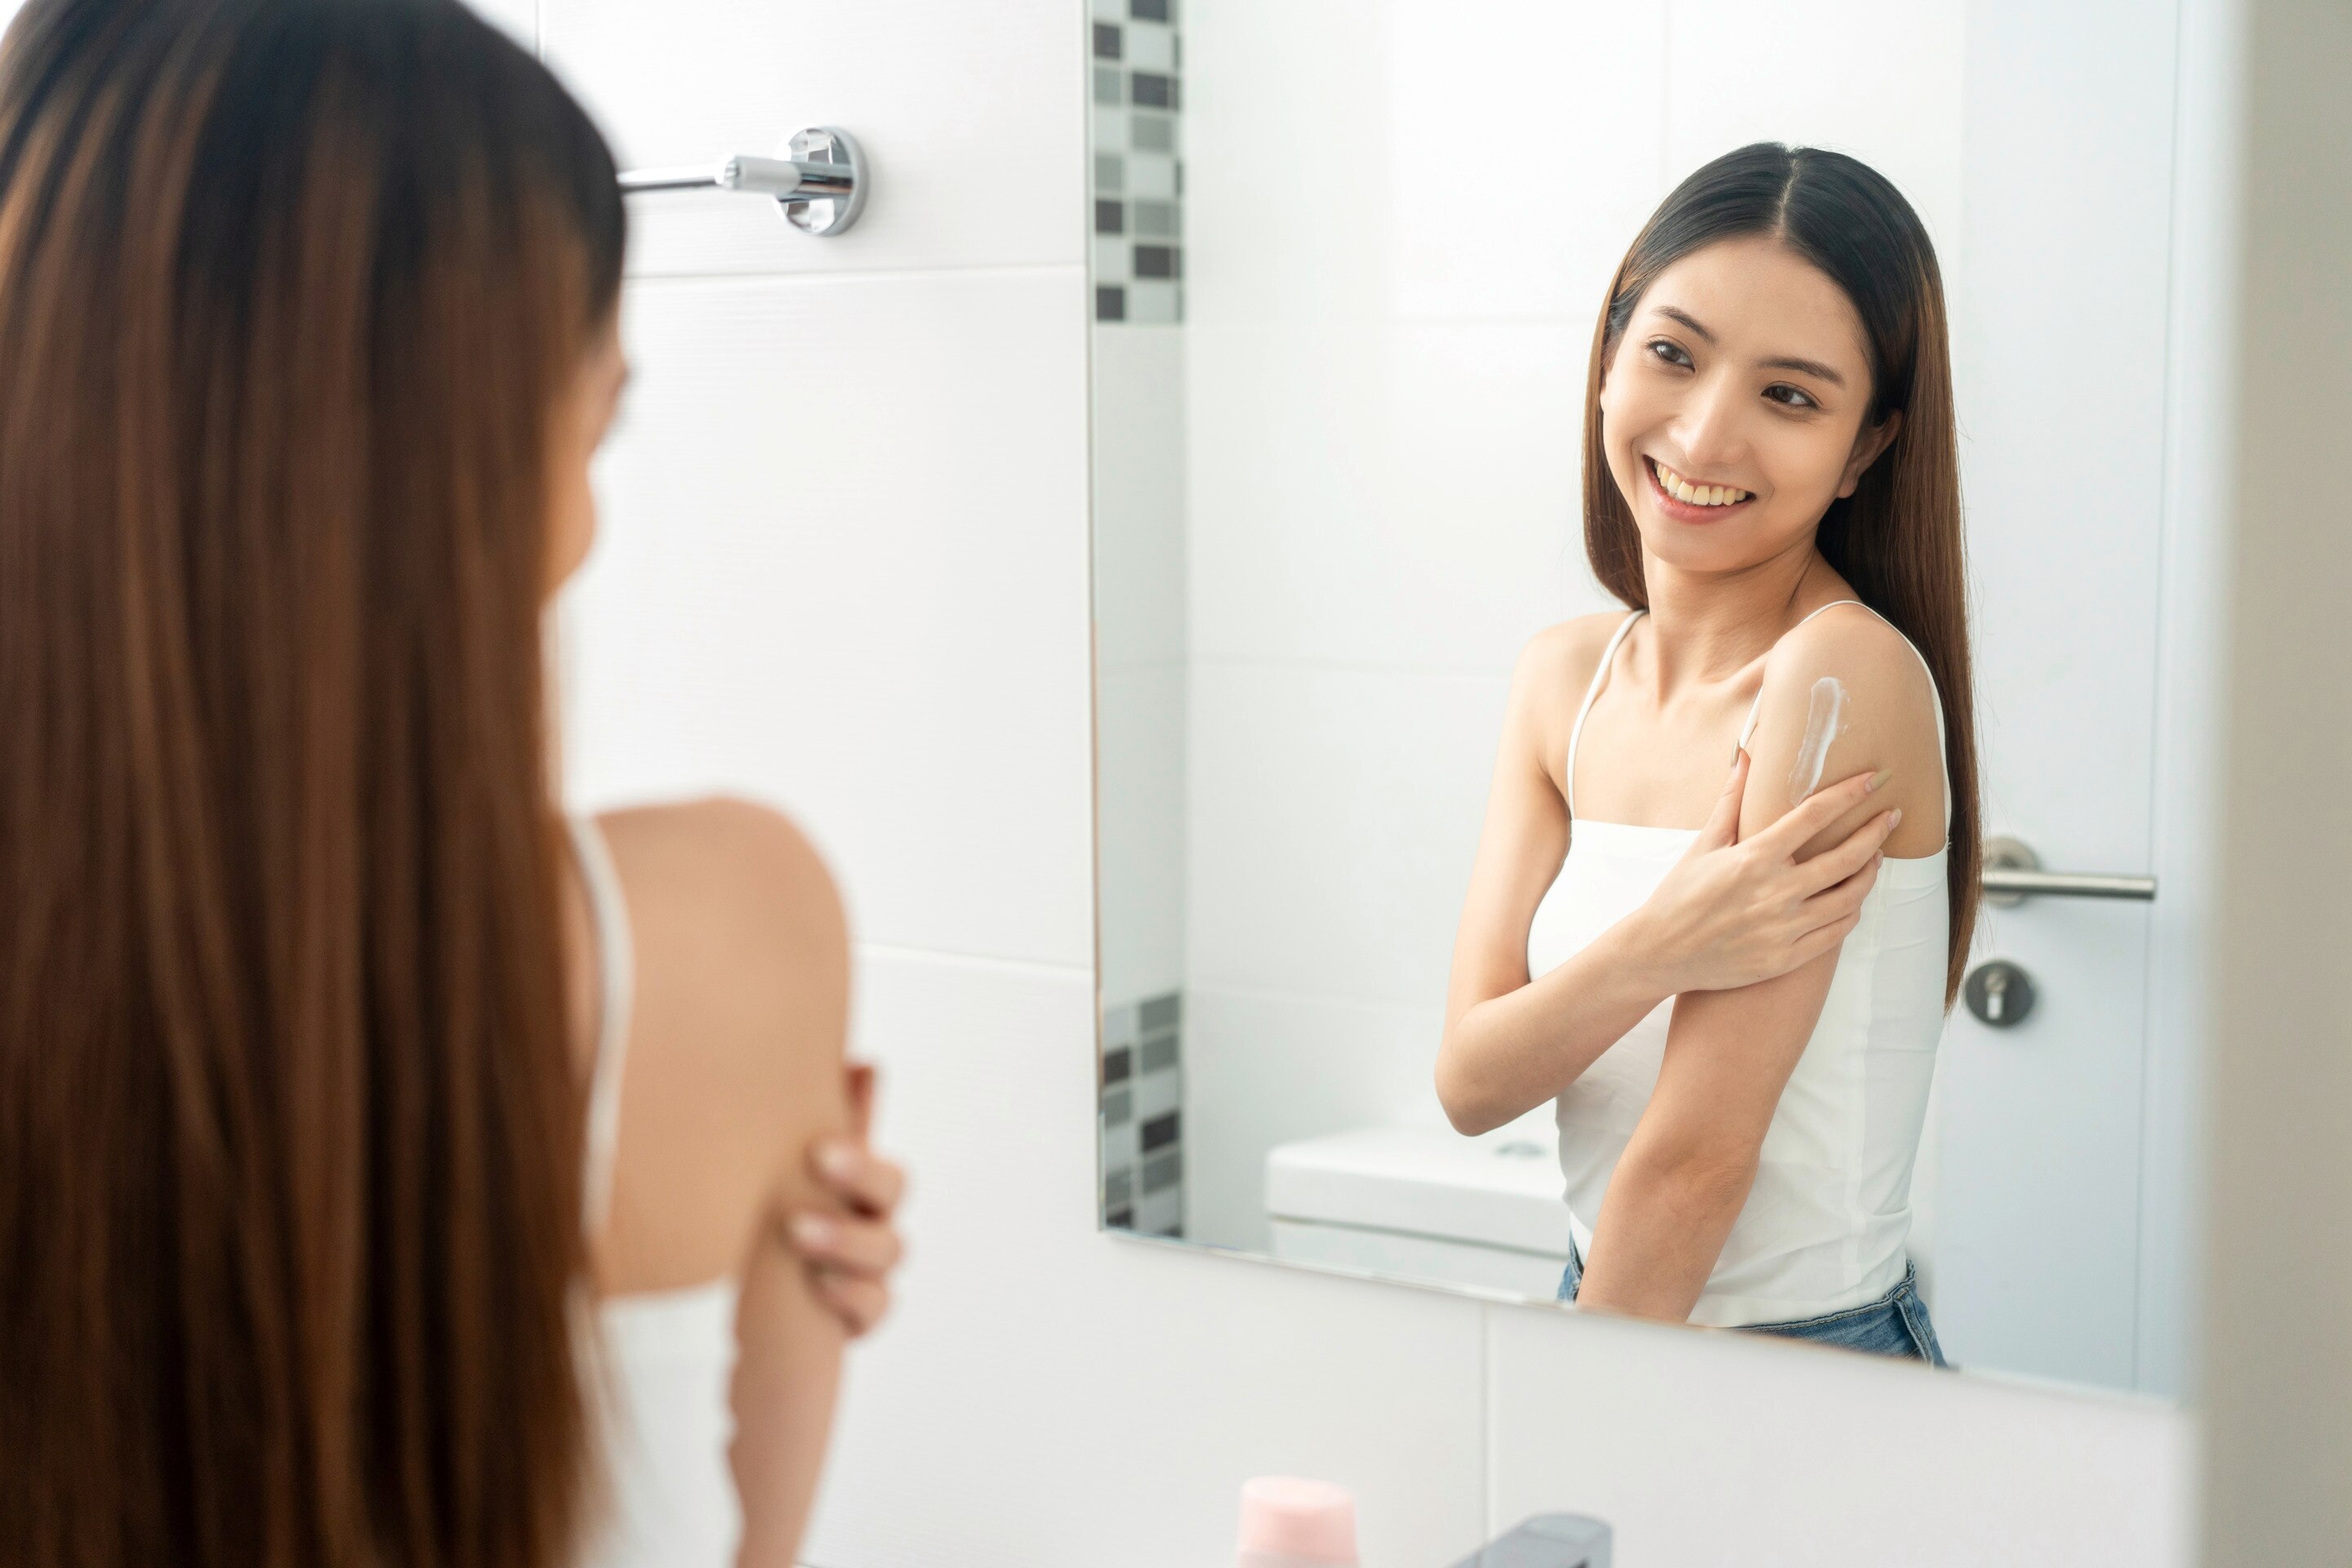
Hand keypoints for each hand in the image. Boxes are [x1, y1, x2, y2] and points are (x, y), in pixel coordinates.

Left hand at [785, 1062, 905, 1337]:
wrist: (756, 1301)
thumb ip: (829, 1122)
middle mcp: (875, 1228)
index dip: (861, 1160)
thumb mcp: (795, 1173)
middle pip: (893, 1202)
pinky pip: (876, 1308)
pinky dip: (852, 1298)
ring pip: (889, 1252)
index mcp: (861, 1193)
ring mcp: (872, 1274)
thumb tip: (861, 1062)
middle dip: (856, 1183)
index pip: (885, 1174)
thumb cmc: (780, 1216)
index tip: (817, 1150)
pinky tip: (818, 1289)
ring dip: (846, 1242)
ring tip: (799, 1235)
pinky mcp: (861, 1317)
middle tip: (804, 1189)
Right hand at [1622, 750, 1901, 994]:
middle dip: (1875, 833)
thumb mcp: (1703, 845)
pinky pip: (1836, 933)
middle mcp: (1774, 893)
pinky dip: (1851, 912)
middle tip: (1889, 817)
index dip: (1848, 794)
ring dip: (1869, 874)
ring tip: (1875, 858)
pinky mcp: (1786, 958)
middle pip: (1845, 858)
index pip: (1814, 817)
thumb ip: (1731, 800)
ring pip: (1849, 898)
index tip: (1872, 779)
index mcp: (1754, 859)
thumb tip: (1745, 755)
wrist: (1660, 954)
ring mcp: (1783, 929)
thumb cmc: (1678, 895)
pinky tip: (1853, 899)